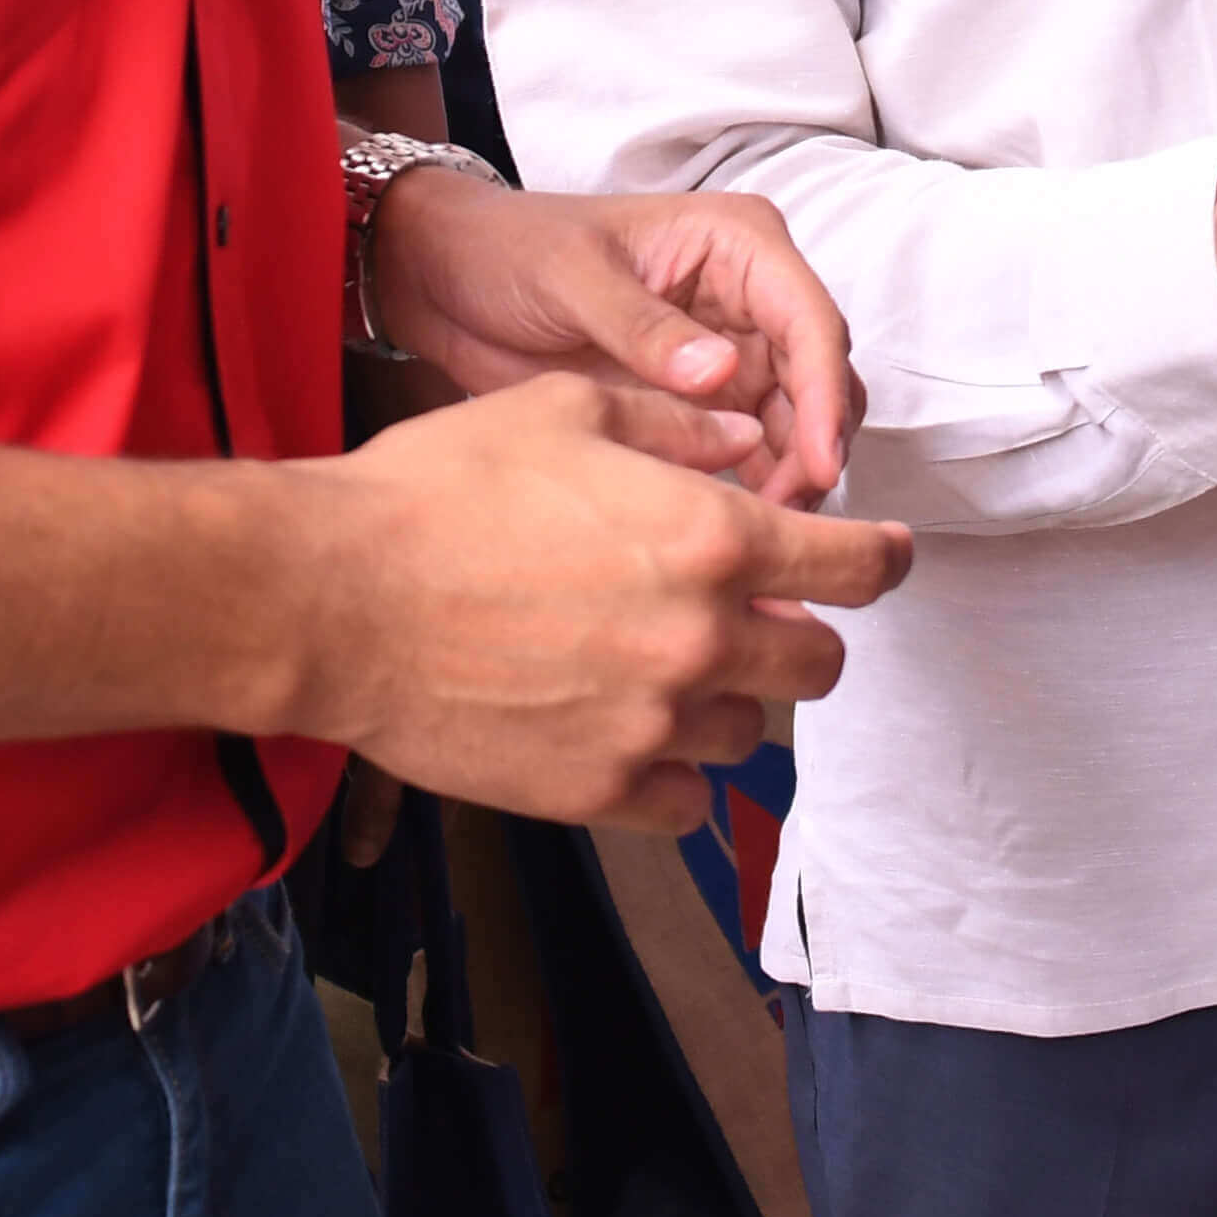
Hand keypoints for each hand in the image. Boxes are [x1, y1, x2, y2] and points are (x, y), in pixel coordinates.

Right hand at [297, 376, 912, 831]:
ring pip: (749, 733)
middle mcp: (700, 638)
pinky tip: (626, 730)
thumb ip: (673, 429)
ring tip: (659, 665)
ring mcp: (652, 725)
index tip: (880, 559)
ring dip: (724, 698)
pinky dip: (671, 772)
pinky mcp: (598, 790)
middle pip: (820, 663)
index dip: (880, 559)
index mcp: (709, 539)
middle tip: (752, 613)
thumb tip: (743, 443)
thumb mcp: (566, 413)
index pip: (855, 566)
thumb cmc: (440, 489)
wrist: (336, 597)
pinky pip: (684, 802)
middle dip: (799, 632)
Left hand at [369, 172, 862, 508]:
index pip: (810, 319)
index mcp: (738, 244)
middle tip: (784, 515)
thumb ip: (645, 326)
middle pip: (818, 378)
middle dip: (814, 446)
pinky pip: (749, 449)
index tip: (821, 463)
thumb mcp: (573, 277)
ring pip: (794, 422)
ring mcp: (729, 352)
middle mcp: (749, 297)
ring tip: (761, 530)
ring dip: (790, 474)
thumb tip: (723, 373)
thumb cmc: (510, 251)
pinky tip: (733, 525)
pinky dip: (753, 486)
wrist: (449, 283)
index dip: (825, 394)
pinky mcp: (700, 402)